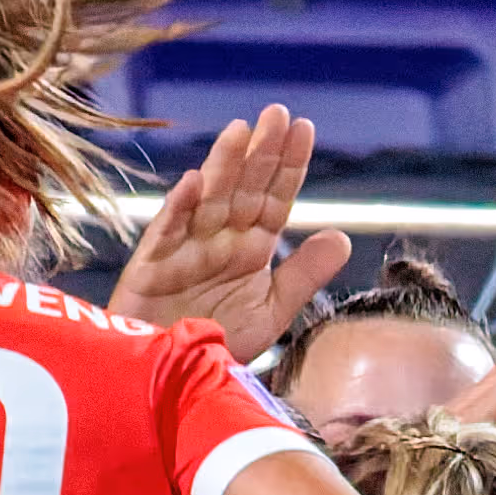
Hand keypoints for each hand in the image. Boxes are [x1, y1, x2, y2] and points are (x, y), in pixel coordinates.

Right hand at [113, 106, 346, 368]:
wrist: (169, 380)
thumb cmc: (216, 343)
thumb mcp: (270, 312)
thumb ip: (304, 276)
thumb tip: (343, 237)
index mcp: (250, 247)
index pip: (275, 198)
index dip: (289, 165)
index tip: (304, 128)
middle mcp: (219, 239)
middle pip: (243, 187)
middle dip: (261, 152)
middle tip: (277, 114)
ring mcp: (185, 247)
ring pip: (208, 198)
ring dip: (222, 165)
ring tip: (240, 131)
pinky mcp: (152, 265)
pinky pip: (167, 232)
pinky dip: (179, 208)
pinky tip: (194, 182)